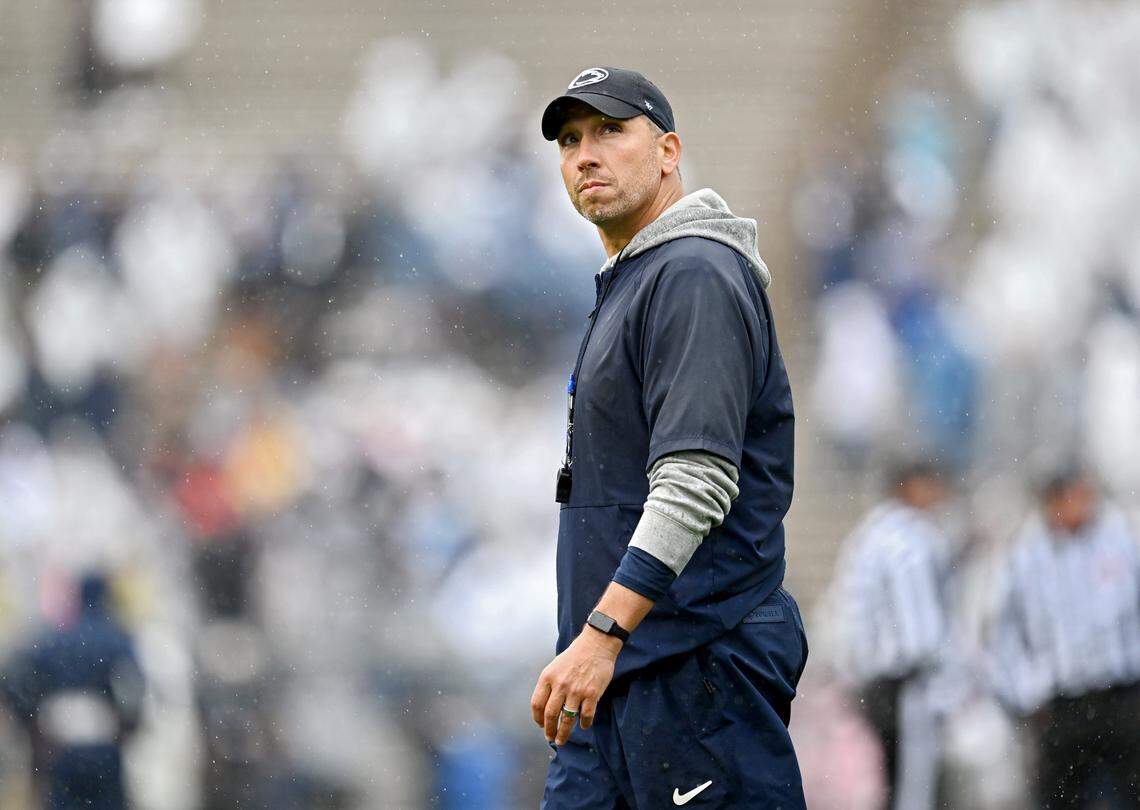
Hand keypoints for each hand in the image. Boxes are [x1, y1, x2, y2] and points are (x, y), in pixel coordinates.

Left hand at [530, 627, 620, 744]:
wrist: (596, 644)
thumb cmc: (575, 655)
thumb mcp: (555, 666)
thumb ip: (549, 684)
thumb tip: (546, 706)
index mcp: (548, 677)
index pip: (536, 704)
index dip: (537, 718)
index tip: (540, 725)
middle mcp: (560, 685)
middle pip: (550, 715)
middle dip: (549, 731)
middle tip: (550, 738)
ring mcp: (576, 690)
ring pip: (567, 720)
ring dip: (564, 733)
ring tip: (562, 740)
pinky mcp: (592, 694)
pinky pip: (586, 715)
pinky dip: (584, 723)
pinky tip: (583, 725)